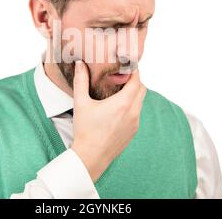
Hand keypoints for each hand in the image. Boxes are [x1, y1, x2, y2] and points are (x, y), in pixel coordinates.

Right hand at [71, 60, 146, 182]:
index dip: (133, 70)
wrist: (91, 157)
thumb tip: (80, 64)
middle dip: (134, 81)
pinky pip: (137, 113)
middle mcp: (133, 112)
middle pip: (142, 89)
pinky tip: (118, 108)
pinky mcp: (133, 132)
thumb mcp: (81, 103)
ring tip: (119, 90)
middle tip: (121, 76)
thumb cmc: (86, 131)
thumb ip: (81, 81)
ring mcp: (135, 123)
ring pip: (140, 102)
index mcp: (123, 103)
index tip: (126, 64)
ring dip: (133, 94)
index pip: (137, 80)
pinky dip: (132, 106)